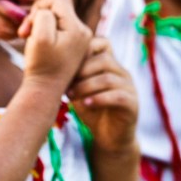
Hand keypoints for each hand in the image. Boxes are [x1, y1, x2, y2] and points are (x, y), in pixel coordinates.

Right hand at [18, 0, 92, 88]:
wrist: (44, 90)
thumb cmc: (41, 65)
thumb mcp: (40, 36)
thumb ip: (44, 14)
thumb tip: (48, 7)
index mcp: (79, 28)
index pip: (56, 0)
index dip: (37, 9)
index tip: (26, 29)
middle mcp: (84, 31)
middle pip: (57, 7)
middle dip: (38, 16)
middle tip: (26, 34)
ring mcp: (79, 38)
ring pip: (56, 16)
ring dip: (40, 23)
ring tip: (31, 39)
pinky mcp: (72, 44)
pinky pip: (58, 26)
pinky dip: (45, 29)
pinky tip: (38, 32)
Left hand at [67, 37, 137, 154]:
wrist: (108, 137)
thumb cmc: (90, 109)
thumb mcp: (78, 88)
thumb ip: (71, 74)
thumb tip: (48, 60)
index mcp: (110, 64)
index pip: (103, 43)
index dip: (85, 49)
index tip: (65, 63)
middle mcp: (122, 72)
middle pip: (104, 60)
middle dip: (81, 70)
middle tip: (65, 83)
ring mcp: (129, 87)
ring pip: (109, 78)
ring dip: (86, 86)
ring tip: (70, 96)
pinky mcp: (132, 104)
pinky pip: (118, 96)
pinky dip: (99, 99)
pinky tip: (86, 104)